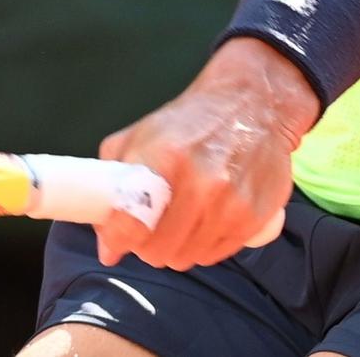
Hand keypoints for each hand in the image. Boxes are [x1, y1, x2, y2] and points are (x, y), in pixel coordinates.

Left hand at [93, 38, 318, 271]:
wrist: (255, 102)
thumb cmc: (193, 120)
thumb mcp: (143, 134)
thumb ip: (114, 179)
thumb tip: (104, 236)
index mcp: (165, 157)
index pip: (131, 220)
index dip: (117, 239)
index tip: (113, 244)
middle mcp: (200, 183)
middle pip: (158, 250)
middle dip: (147, 245)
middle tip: (150, 228)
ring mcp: (231, 203)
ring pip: (186, 258)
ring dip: (176, 248)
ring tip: (179, 223)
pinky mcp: (255, 218)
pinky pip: (216, 255)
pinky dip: (204, 247)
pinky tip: (204, 223)